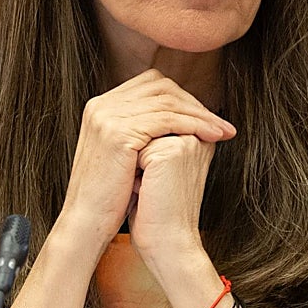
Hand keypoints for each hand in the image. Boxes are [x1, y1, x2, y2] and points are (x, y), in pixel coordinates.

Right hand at [60, 70, 233, 246]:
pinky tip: (209, 137)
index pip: (151, 85)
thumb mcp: (124, 154)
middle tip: (219, 123)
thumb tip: (179, 118)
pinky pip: (167, 119)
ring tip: (221, 131)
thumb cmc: (110, 196)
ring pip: (167, 102)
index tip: (205, 117)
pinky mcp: (118, 132)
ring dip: (200, 115)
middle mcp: (101, 105)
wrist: (86, 223)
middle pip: (161, 87)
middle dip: (194, 103)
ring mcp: (107, 116)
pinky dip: (193, 125)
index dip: (182, 98)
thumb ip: (143, 130)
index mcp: (102, 106)